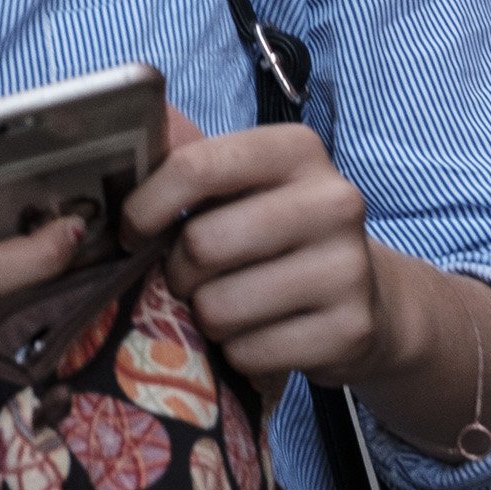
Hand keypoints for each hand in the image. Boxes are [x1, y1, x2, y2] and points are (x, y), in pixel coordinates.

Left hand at [123, 121, 379, 388]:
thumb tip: (121, 137)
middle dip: (176, 271)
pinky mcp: (351, 330)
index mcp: (296, 150)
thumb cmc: (276, 231)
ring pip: (220, 307)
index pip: (195, 168)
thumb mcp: (240, 185)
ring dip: (205, 316)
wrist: (369, 296)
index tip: (131, 231)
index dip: (145, 206)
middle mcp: (333, 202)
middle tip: (186, 276)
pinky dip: (238, 352)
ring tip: (227, 305)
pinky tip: (259, 334)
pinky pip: (250, 352)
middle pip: (202, 244)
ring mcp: (349, 268)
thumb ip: (186, 162)